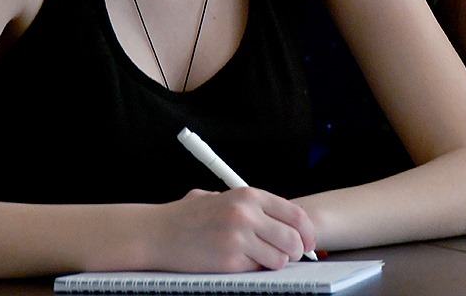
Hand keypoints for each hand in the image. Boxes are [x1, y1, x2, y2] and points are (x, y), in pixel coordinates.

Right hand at [148, 188, 315, 271]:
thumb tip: (281, 221)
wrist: (157, 233)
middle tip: (289, 255)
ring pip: (280, 258)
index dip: (307, 232)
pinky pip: (258, 270)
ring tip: (260, 258)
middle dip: (296, 251)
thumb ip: (251, 206)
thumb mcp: (221, 198)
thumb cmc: (187, 216)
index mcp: (248, 196)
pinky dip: (255, 270)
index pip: (295, 214)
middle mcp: (247, 215)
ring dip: (275, 262)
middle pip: (293, 239)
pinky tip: (241, 263)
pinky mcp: (229, 261)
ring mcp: (239, 239)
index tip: (308, 242)